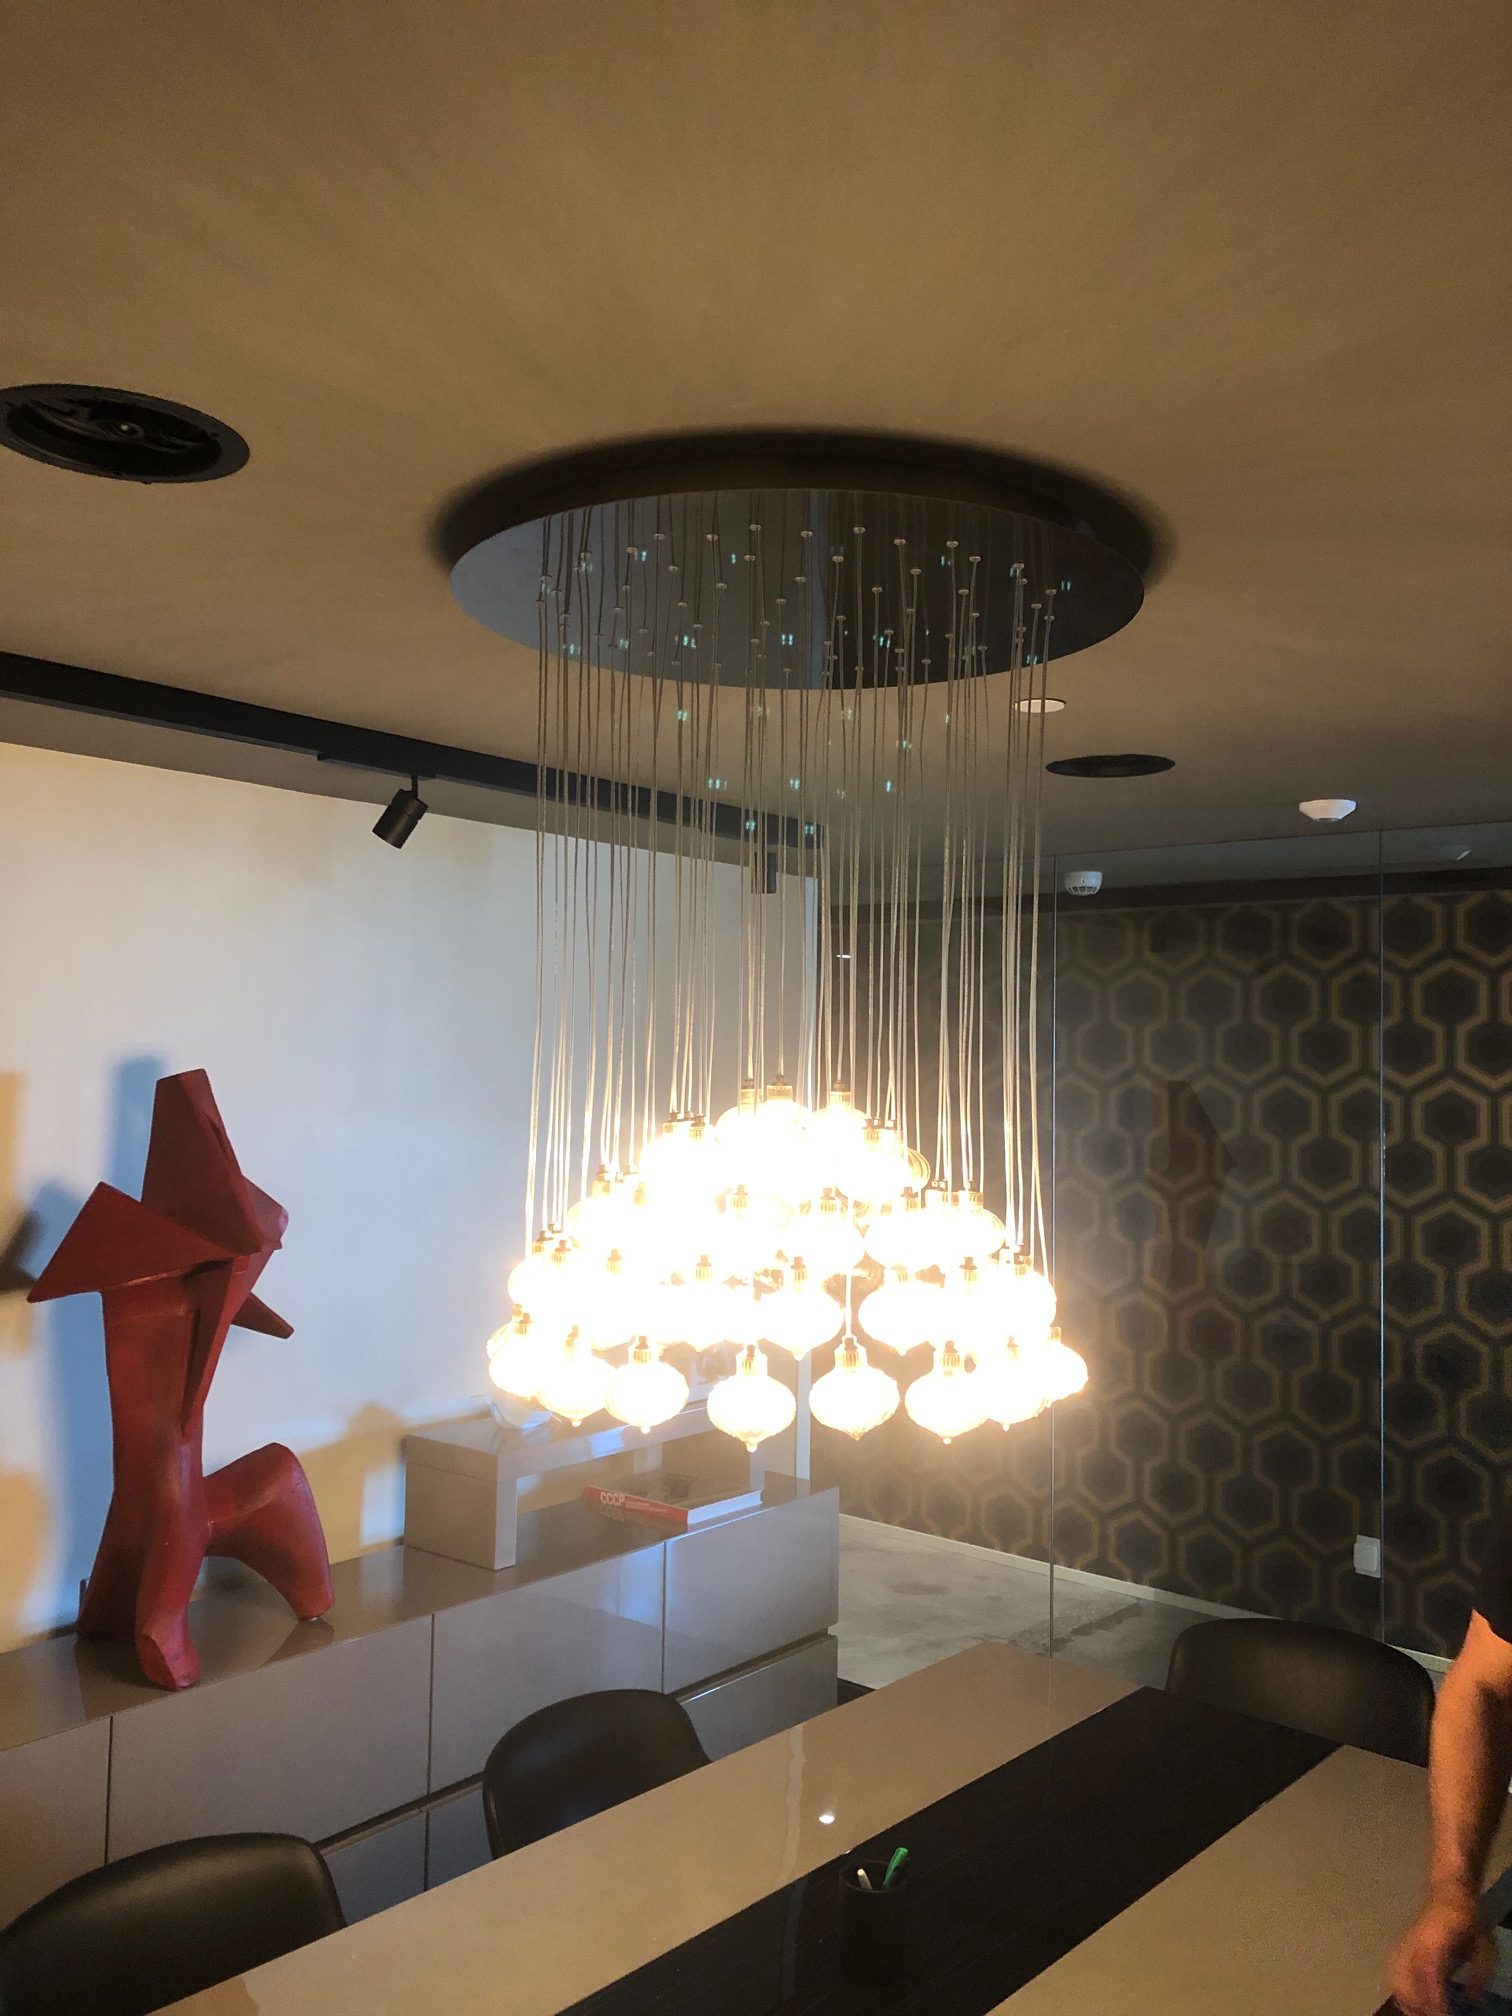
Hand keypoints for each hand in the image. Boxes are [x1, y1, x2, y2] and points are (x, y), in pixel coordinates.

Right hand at [1390, 1889, 1494, 2015]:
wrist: (1448, 1890)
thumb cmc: (1467, 1917)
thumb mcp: (1484, 1944)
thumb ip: (1479, 1972)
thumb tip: (1473, 2000)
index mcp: (1434, 1940)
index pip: (1428, 1974)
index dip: (1434, 1999)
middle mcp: (1414, 1943)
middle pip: (1405, 1981)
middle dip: (1419, 2007)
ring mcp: (1403, 1944)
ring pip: (1395, 1980)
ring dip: (1408, 2002)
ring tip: (1423, 2013)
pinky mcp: (1399, 1947)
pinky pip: (1393, 1975)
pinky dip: (1400, 1993)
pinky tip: (1411, 2003)